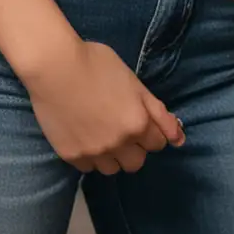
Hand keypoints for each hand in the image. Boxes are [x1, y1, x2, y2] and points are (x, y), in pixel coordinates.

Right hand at [21, 38, 184, 174]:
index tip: (136, 117)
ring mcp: (94, 152)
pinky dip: (90, 156)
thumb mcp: (133, 82)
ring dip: (112, 155)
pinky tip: (83, 134)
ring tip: (99, 131)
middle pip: (136, 163)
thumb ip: (158, 111)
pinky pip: (88, 167)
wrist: (54, 66)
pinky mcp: (71, 156)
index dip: (149, 130)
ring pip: (112, 170)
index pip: (158, 144)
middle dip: (133, 148)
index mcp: (137, 123)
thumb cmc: (96, 64)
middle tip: (119, 126)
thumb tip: (179, 139)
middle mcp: (119, 144)